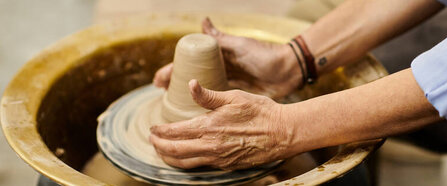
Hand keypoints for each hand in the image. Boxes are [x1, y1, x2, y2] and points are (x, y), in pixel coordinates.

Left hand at [149, 80, 299, 169]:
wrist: (283, 133)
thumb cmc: (261, 112)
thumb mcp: (234, 96)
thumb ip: (208, 94)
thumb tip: (190, 84)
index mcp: (210, 126)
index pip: (175, 131)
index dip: (160, 131)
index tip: (152, 128)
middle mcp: (211, 146)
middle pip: (174, 151)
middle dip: (158, 146)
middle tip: (152, 141)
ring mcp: (218, 159)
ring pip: (184, 163)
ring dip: (169, 158)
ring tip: (162, 151)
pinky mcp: (227, 166)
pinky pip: (199, 167)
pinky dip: (186, 163)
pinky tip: (184, 157)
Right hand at [153, 18, 301, 98]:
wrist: (288, 71)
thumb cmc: (264, 56)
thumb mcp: (240, 46)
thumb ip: (221, 39)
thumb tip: (203, 22)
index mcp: (218, 57)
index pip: (189, 63)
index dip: (172, 71)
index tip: (159, 81)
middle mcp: (220, 70)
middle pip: (191, 79)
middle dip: (174, 86)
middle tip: (160, 97)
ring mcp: (227, 83)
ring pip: (200, 92)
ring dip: (185, 99)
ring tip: (171, 109)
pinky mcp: (236, 97)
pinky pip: (215, 103)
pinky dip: (203, 108)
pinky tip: (193, 117)